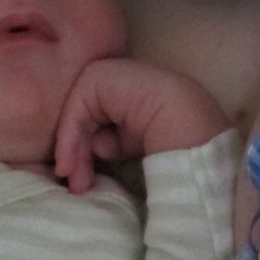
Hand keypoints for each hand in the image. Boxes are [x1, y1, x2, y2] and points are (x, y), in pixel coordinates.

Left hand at [54, 56, 228, 193]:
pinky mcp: (102, 73)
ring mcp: (114, 76)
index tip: (80, 185)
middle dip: (74, 154)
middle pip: (83, 119)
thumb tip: (73, 160)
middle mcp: (124, 86)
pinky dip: (69, 134)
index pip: (95, 125)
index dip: (83, 154)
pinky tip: (71, 159)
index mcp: (136, 101)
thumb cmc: (171, 153)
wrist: (190, 138)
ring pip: (76, 113)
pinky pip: (76, 104)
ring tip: (73, 177)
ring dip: (70, 148)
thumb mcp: (130, 152)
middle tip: (76, 186)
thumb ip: (106, 145)